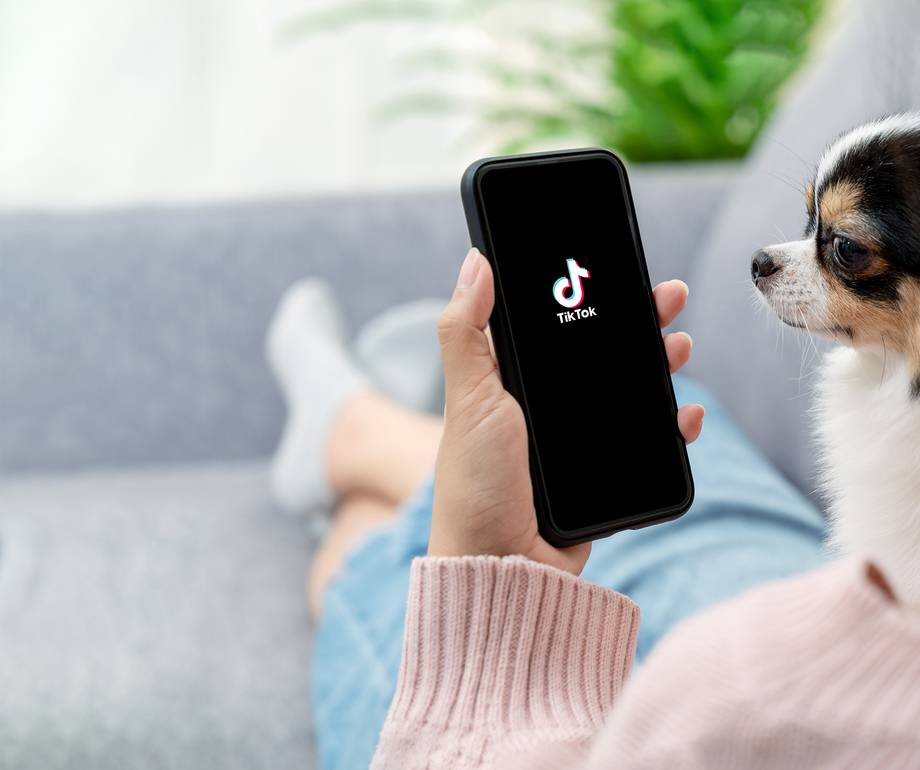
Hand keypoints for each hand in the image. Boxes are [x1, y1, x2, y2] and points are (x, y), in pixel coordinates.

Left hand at [428, 247, 703, 574]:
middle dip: (638, 323)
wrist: (504, 566)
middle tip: (668, 299)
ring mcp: (579, 442)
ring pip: (630, 392)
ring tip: (679, 346)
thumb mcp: (470, 399)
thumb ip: (466, 332)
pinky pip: (646, 443)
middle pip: (602, 354)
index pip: (558, 326)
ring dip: (660, 365)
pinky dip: (671, 426)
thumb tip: (474, 261)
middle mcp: (548, 409)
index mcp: (515, 383)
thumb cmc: (477, 483)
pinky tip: (686, 414)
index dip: (588, 296)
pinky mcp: (604, 476)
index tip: (618, 272)